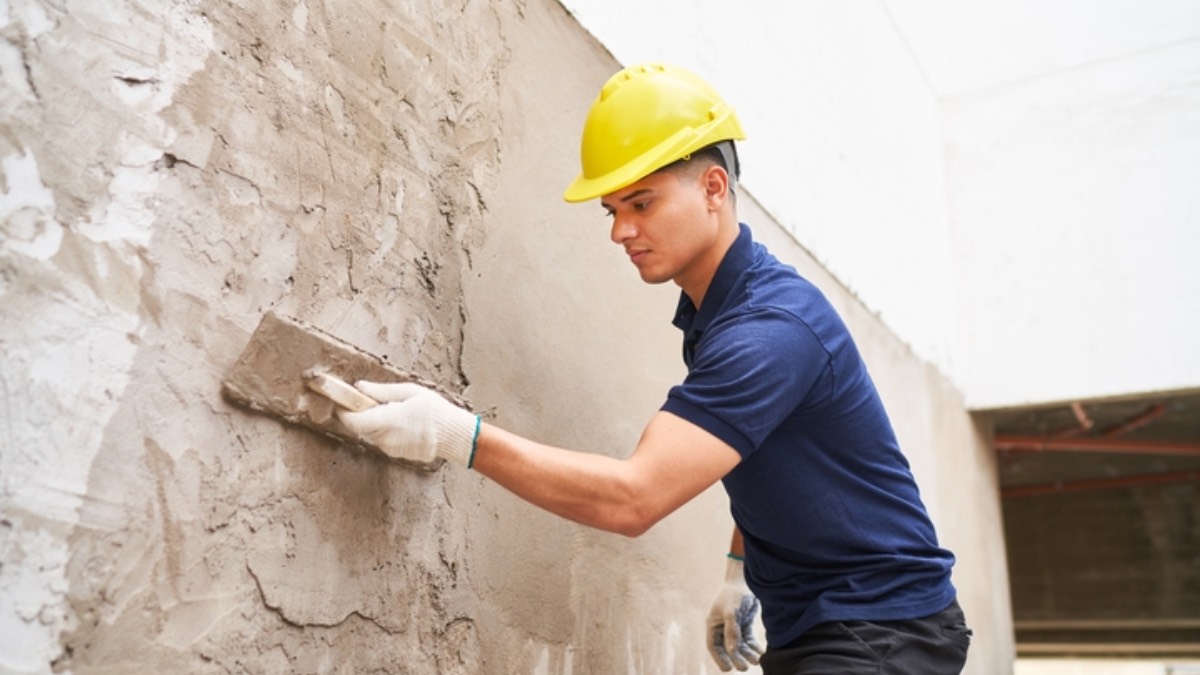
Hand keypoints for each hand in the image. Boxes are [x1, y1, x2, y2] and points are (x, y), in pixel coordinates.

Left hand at [336, 381, 478, 466]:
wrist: (454, 436)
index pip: (353, 421)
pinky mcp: (396, 454)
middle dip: (364, 414)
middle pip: (361, 426)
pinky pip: (384, 440)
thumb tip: (359, 387)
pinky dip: (388, 431)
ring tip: (398, 412)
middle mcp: (386, 438)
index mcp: (388, 420)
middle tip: (378, 402)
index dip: (344, 412)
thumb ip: (382, 391)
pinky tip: (405, 424)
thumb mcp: (410, 392)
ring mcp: (391, 449)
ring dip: (377, 423)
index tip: (343, 402)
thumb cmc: (435, 410)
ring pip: (372, 433)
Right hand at [706, 557, 763, 671]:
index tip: (728, 668)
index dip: (719, 658)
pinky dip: (754, 646)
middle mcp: (722, 627)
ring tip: (757, 660)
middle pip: (728, 648)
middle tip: (745, 668)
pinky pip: (748, 639)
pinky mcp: (745, 624)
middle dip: (736, 658)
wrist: (745, 579)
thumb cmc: (734, 594)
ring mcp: (734, 626)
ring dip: (747, 653)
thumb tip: (732, 652)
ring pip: (740, 645)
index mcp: (713, 624)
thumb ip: (732, 632)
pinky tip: (761, 652)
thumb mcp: (732, 612)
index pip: (714, 646)